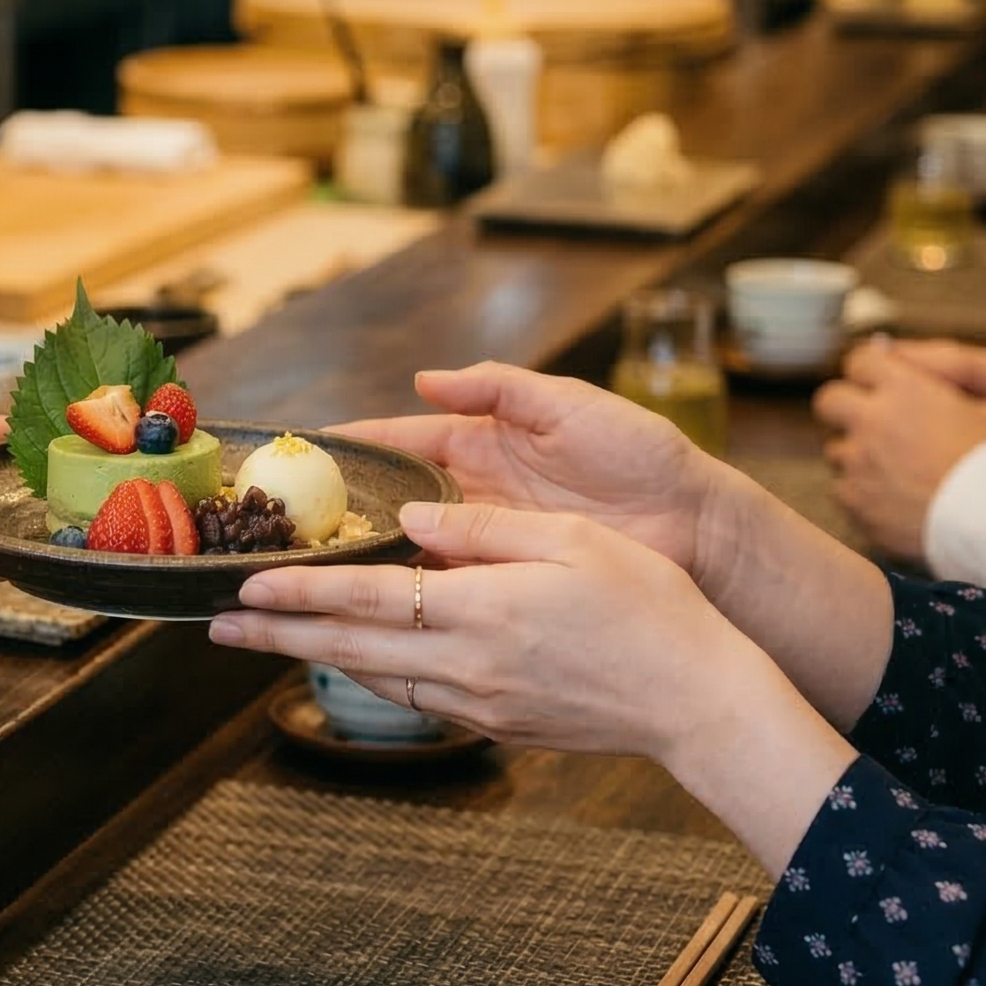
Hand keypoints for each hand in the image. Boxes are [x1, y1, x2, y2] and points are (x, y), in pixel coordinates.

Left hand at [213, 502, 742, 754]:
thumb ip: (485, 529)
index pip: (366, 597)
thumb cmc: (650, 606)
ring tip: (268, 640)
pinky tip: (355, 661)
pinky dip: (372, 676)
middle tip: (216, 624)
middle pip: (349, 647)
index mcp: (482, 610)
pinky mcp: (500, 726)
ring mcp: (481, 703)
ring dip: (314, 657)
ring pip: (375, 677)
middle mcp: (468, 664)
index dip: (300, 590)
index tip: (247, 583)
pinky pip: (417, 698)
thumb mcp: (571, 541)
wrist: (699, 700)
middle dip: (276, 634)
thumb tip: (416, 518)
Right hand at [339, 361, 724, 580]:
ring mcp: (491, 541)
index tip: (304, 449)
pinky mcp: (511, 583)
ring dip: (366, 556)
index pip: (403, 441)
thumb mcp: (569, 404)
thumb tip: (424, 380)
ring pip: (410, 549)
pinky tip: (370, 605)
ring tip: (310, 566)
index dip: (357, 445)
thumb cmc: (642, 455)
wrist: (699, 528)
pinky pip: (447, 589)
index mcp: (486, 443)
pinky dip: (410, 596)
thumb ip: (499, 387)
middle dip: (342, 507)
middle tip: (286, 518)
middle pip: (394, 498)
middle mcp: (479, 494)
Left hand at [815, 345, 985, 557]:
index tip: (878, 383)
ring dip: (857, 454)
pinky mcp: (854, 502)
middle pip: (829, 400)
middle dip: (845, 407)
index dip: (869, 371)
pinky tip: (892, 498)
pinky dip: (861, 492)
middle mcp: (873, 421)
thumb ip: (943, 375)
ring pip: (835, 449)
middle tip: (871, 422)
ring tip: (895, 469)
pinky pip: (841, 489)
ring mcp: (858, 464)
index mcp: (905, 390)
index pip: (860, 361)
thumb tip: (893, 354)